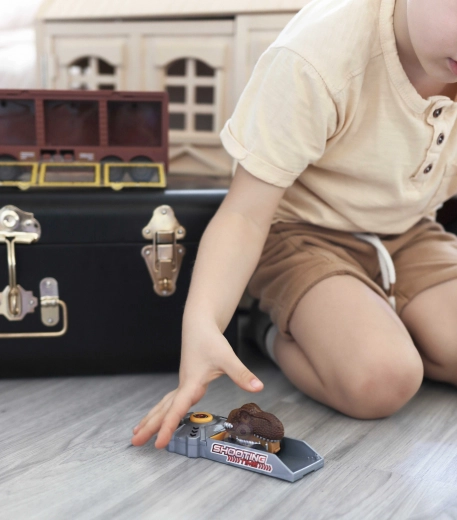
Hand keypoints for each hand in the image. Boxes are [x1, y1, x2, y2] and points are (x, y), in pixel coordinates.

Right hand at [131, 324, 263, 448]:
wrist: (198, 325)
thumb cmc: (210, 340)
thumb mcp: (227, 357)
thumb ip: (241, 374)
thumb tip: (258, 387)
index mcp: (191, 383)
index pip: (177, 409)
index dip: (167, 427)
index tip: (159, 443)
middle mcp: (183, 386)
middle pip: (163, 409)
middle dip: (149, 427)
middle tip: (134, 443)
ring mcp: (182, 384)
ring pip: (163, 405)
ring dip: (150, 419)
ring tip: (136, 433)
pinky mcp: (185, 382)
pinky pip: (168, 401)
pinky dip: (160, 411)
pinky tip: (155, 417)